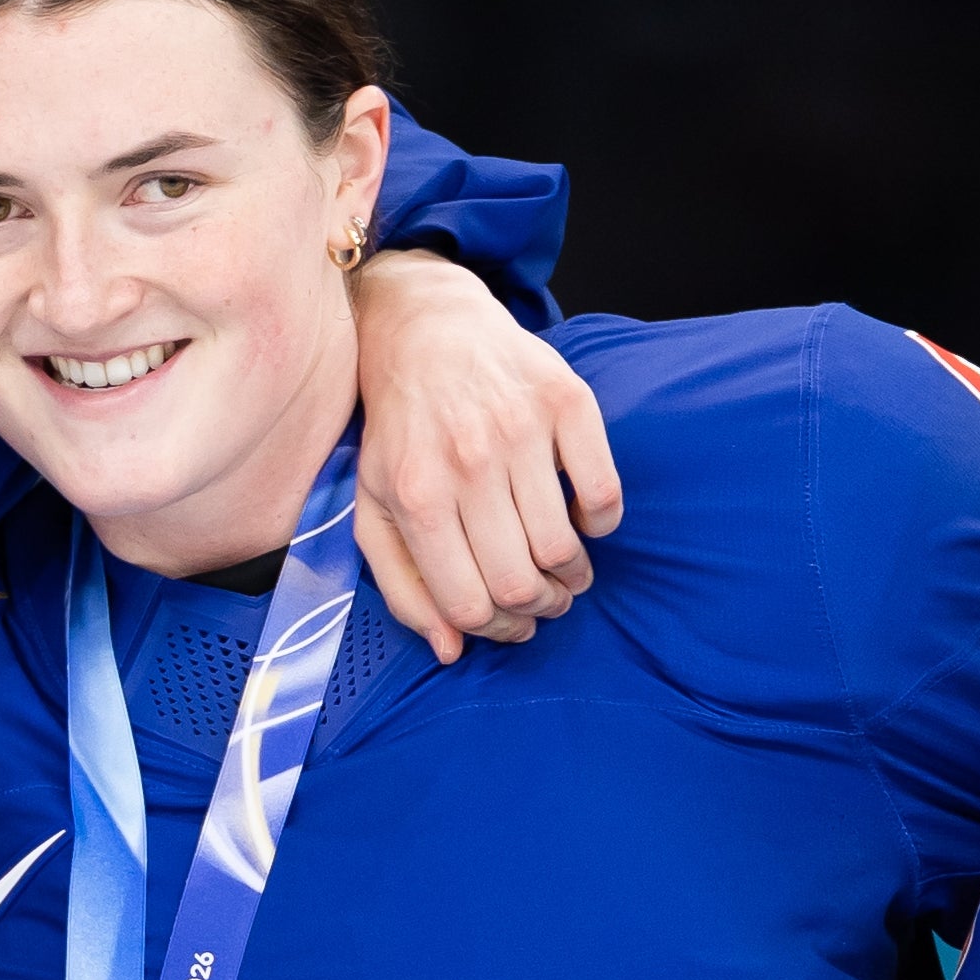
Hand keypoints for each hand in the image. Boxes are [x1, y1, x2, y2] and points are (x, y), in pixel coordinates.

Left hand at [342, 250, 624, 663]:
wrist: (425, 330)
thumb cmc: (401, 431)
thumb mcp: (375, 506)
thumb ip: (403, 584)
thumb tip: (450, 649)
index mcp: (415, 497)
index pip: (469, 604)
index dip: (499, 632)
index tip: (513, 625)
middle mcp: (466, 464)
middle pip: (521, 583)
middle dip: (541, 608)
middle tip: (546, 599)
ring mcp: (518, 430)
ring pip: (563, 546)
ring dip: (573, 574)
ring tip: (565, 566)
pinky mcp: (564, 401)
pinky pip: (604, 491)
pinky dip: (602, 521)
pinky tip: (583, 516)